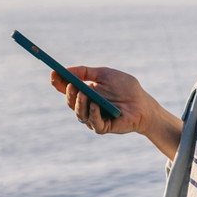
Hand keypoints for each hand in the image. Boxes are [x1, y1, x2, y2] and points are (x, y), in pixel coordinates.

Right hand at [51, 66, 182, 157]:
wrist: (143, 104)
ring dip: (80, 103)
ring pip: (80, 113)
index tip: (53, 73)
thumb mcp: (105, 74)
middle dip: (69, 93)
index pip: (67, 88)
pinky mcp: (103, 127)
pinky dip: (93, 113)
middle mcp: (86, 106)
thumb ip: (85, 72)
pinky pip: (93, 122)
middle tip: (71, 84)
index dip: (59, 82)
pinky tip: (95, 104)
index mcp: (85, 92)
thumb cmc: (126, 88)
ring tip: (84, 93)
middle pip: (71, 101)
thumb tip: (65, 70)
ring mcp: (94, 117)